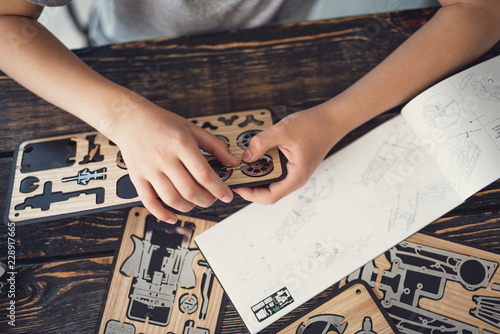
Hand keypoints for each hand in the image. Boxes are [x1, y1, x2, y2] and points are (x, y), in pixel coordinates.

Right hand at [112, 99, 238, 222]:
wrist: (129, 118)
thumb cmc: (161, 122)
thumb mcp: (192, 128)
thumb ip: (215, 145)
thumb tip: (232, 162)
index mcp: (180, 144)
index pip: (203, 174)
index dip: (218, 189)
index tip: (227, 196)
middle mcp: (164, 157)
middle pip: (189, 190)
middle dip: (206, 200)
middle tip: (212, 199)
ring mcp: (149, 169)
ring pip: (171, 199)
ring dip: (188, 207)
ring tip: (195, 203)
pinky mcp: (137, 177)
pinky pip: (149, 202)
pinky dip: (162, 214)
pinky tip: (172, 217)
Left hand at [234, 104, 344, 203]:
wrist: (330, 120)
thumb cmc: (314, 126)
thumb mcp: (283, 131)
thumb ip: (262, 143)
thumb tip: (246, 156)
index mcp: (296, 176)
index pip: (270, 196)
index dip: (250, 194)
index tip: (237, 184)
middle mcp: (295, 178)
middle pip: (267, 190)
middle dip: (250, 183)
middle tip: (235, 172)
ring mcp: (293, 173)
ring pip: (270, 181)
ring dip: (256, 173)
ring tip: (243, 163)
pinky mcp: (291, 165)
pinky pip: (274, 171)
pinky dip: (263, 165)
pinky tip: (256, 155)